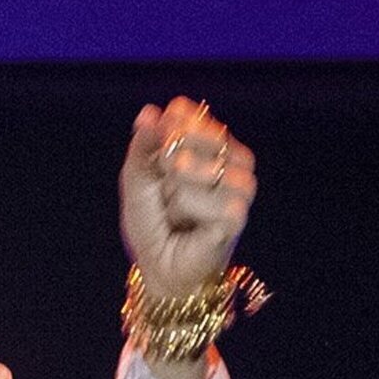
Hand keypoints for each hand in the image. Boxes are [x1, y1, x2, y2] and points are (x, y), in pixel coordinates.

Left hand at [119, 96, 256, 297]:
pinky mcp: (240, 214)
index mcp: (211, 145)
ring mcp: (241, 186)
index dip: (167, 131)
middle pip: (195, 137)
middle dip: (168, 167)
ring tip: (177, 211)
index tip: (157, 157)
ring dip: (176, 193)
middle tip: (166, 193)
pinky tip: (189, 223)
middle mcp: (233, 160)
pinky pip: (210, 200)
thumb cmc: (152, 222)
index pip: (190, 117)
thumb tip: (150, 112)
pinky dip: (188, 212)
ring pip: (201, 168)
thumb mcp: (138, 179)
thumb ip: (144, 145)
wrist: (159, 266)